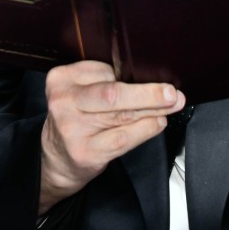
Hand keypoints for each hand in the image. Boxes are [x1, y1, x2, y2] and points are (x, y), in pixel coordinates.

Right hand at [39, 61, 184, 214]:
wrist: (56, 159)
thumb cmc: (75, 118)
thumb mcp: (80, 91)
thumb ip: (105, 80)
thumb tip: (150, 76)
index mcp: (61, 79)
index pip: (104, 70)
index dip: (133, 73)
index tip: (156, 75)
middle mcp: (64, 102)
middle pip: (113, 93)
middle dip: (148, 93)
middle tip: (172, 93)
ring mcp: (73, 129)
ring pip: (122, 115)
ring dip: (153, 110)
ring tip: (171, 106)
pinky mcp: (86, 152)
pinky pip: (124, 137)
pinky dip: (146, 129)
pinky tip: (157, 123)